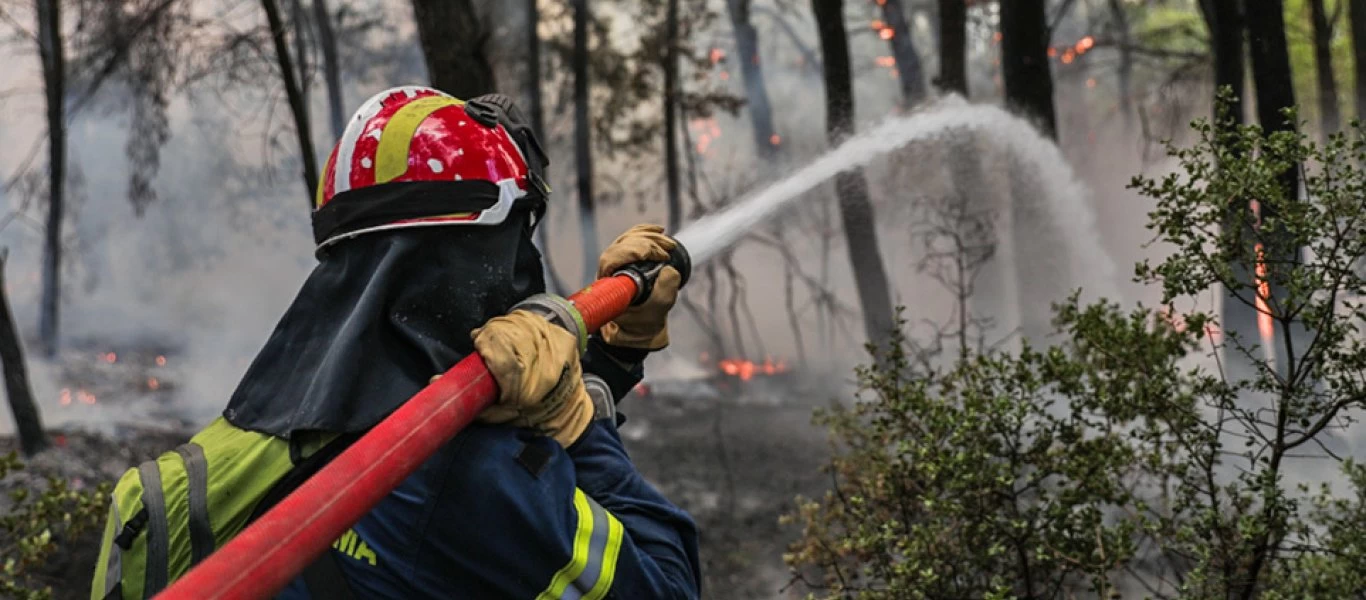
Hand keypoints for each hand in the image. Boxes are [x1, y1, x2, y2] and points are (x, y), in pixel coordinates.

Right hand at [456, 310, 592, 446]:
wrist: (567, 415)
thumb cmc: (532, 420)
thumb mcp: (498, 415)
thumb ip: (468, 399)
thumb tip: (435, 381)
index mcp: (528, 380)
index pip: (500, 345)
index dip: (483, 341)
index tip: (476, 342)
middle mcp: (545, 359)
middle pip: (508, 328)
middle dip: (493, 333)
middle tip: (487, 344)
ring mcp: (557, 345)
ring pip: (520, 319)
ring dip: (506, 327)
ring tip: (502, 341)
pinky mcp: (565, 337)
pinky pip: (536, 319)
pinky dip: (522, 324)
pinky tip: (519, 336)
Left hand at [596, 224, 680, 350]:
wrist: (642, 328)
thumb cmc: (644, 323)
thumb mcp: (658, 310)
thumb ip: (664, 291)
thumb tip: (669, 269)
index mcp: (608, 286)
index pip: (612, 258)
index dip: (633, 251)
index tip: (655, 254)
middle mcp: (607, 272)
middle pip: (621, 245)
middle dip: (646, 243)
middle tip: (666, 249)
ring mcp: (615, 265)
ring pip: (626, 240)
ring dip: (648, 237)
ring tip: (667, 243)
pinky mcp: (625, 260)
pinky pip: (631, 240)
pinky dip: (645, 233)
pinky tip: (659, 231)